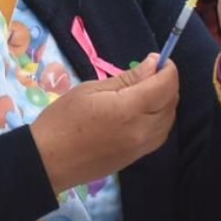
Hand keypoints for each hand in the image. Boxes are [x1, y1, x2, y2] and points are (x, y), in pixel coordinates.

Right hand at [30, 55, 178, 193]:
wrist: (48, 162)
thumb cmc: (63, 120)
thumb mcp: (91, 90)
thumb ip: (126, 79)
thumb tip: (152, 64)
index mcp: (129, 109)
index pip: (166, 85)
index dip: (167, 68)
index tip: (156, 59)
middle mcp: (143, 130)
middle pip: (171, 102)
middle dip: (166, 83)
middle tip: (147, 72)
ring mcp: (141, 147)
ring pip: (168, 119)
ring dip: (164, 101)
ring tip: (144, 91)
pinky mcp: (137, 158)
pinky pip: (159, 134)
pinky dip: (159, 118)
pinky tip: (142, 111)